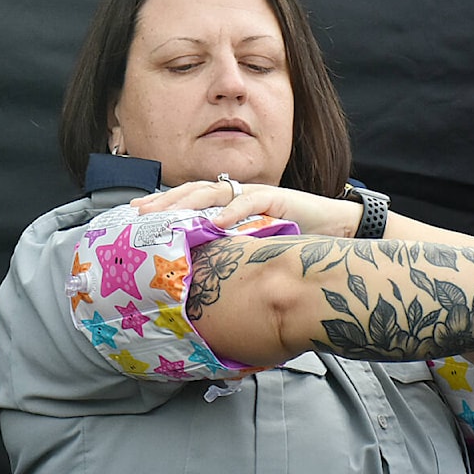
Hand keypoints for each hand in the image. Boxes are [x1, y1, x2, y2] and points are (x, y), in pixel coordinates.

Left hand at [131, 180, 361, 236]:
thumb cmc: (295, 241)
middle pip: (192, 193)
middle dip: (163, 201)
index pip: (189, 202)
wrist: (336, 229)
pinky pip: (250, 201)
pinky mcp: (276, 198)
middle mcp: (238, 197)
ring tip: (166, 212)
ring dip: (187, 201)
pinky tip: (217, 220)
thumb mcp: (254, 250)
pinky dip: (232, 210)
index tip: (136, 217)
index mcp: (229, 207)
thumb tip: (201, 280)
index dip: (162, 206)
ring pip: (213, 192)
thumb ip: (230, 256)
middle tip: (138, 212)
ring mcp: (255, 195)